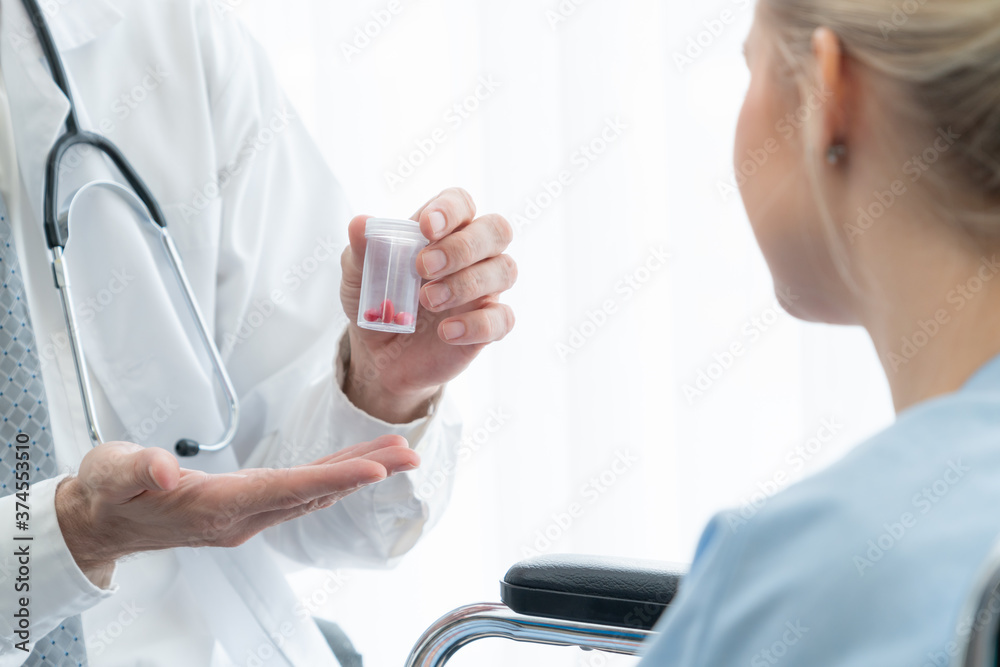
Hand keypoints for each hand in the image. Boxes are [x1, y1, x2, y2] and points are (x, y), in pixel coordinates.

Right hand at [55, 437, 418, 584]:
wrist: (102, 524)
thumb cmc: (107, 495)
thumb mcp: (110, 475)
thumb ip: (136, 470)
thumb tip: (163, 469)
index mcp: (215, 507)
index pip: (285, 490)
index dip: (331, 477)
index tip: (374, 469)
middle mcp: (241, 517)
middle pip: (313, 492)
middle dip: (363, 473)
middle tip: (409, 455)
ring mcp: (248, 515)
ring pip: (313, 492)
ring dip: (356, 472)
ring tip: (397, 453)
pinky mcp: (248, 506)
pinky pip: (302, 490)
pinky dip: (334, 473)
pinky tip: (355, 461)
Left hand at [341, 188, 517, 422]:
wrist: (378, 354)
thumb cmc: (376, 301)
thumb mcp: (359, 275)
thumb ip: (362, 249)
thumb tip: (360, 224)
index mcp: (443, 231)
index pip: (461, 203)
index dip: (450, 209)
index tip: (426, 227)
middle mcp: (472, 255)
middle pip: (496, 230)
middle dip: (463, 247)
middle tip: (424, 267)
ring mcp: (484, 289)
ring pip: (505, 270)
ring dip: (467, 283)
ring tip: (428, 301)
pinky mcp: (488, 325)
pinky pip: (503, 318)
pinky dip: (477, 324)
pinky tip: (446, 332)